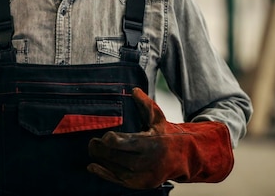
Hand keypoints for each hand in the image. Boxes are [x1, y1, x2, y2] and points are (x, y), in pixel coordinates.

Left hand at [87, 88, 232, 188]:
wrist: (182, 157)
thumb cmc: (165, 134)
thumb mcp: (157, 117)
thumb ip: (145, 103)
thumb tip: (134, 90)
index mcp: (153, 143)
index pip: (129, 143)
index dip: (113, 141)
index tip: (105, 136)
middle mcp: (149, 161)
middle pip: (119, 157)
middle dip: (102, 150)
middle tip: (92, 142)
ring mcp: (145, 175)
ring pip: (117, 169)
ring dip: (101, 160)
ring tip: (92, 149)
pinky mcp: (140, 184)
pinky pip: (119, 180)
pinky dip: (104, 174)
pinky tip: (92, 167)